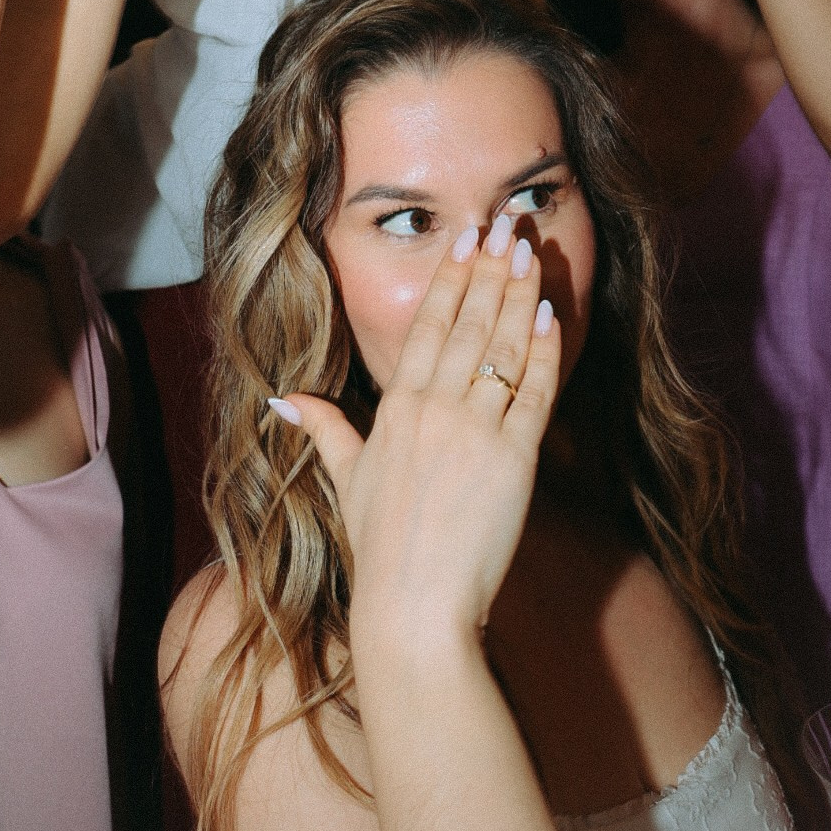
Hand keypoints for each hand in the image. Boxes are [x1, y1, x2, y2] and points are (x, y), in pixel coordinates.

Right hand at [278, 224, 558, 647]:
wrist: (415, 607)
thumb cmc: (381, 547)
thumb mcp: (347, 480)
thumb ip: (322, 430)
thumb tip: (280, 401)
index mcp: (397, 408)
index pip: (428, 326)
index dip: (450, 278)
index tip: (466, 239)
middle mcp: (435, 409)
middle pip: (469, 323)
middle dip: (490, 269)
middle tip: (507, 223)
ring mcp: (476, 431)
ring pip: (502, 347)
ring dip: (520, 295)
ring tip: (531, 251)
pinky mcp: (515, 459)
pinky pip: (534, 392)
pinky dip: (544, 352)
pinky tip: (550, 315)